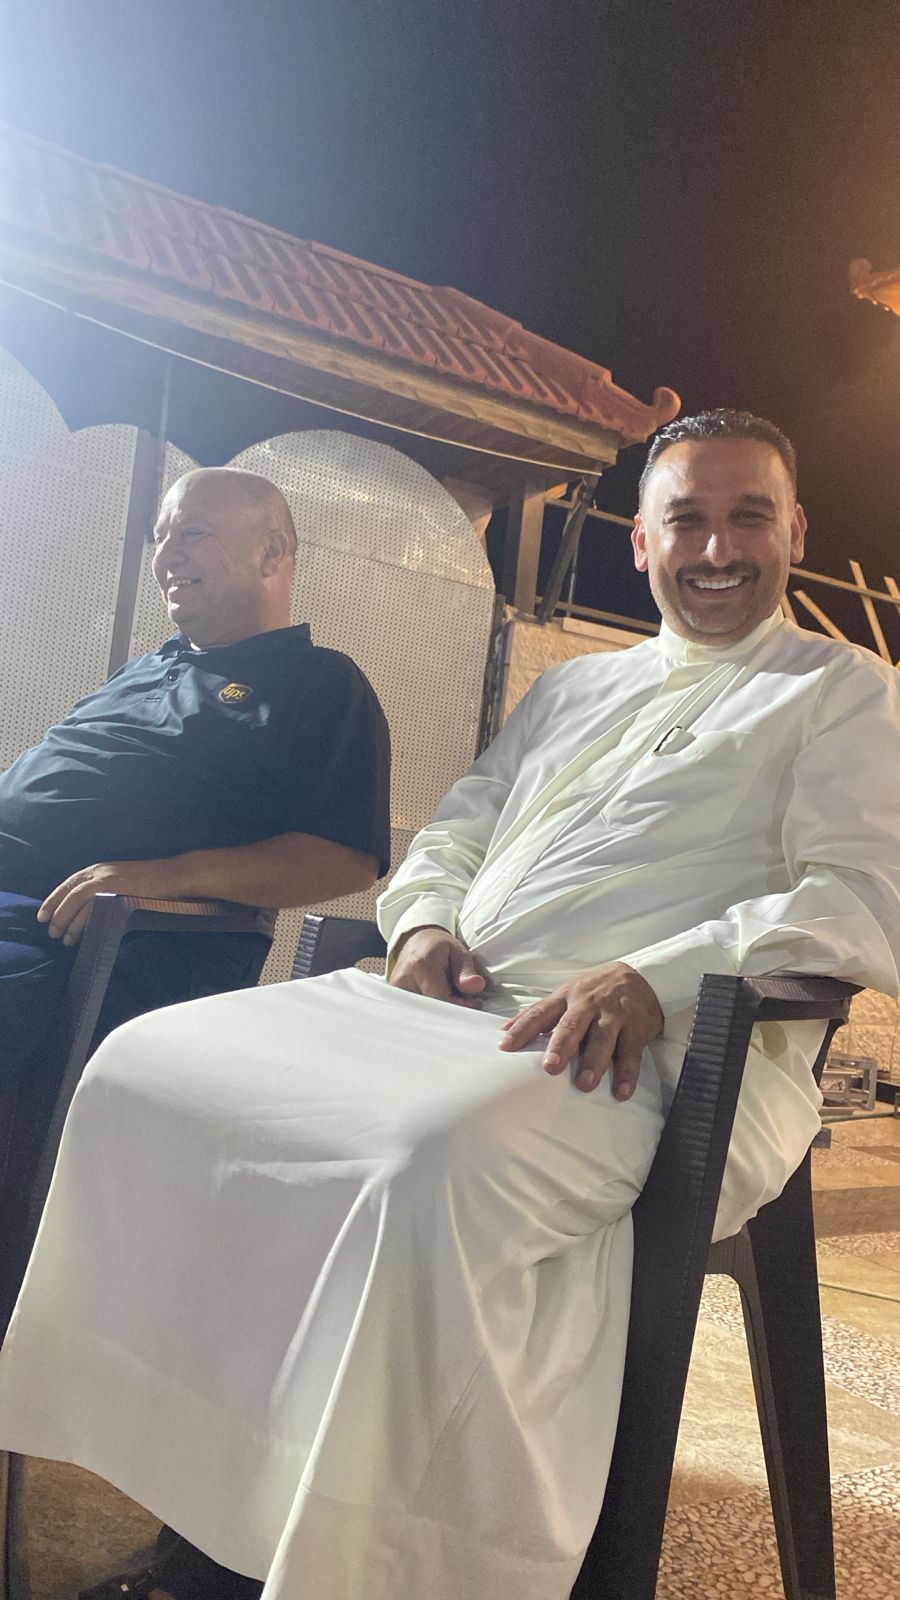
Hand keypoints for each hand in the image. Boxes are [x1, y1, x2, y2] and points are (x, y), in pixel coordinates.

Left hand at [37, 859, 177, 945]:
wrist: (172, 876)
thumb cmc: (149, 884)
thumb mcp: (121, 886)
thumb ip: (104, 899)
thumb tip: (89, 922)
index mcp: (97, 870)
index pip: (67, 885)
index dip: (52, 901)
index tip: (42, 917)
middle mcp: (99, 872)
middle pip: (69, 894)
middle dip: (58, 915)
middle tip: (52, 933)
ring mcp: (109, 880)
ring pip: (78, 901)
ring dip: (69, 921)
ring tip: (65, 939)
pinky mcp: (118, 890)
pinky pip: (96, 908)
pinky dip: (87, 923)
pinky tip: (84, 936)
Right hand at [389, 925, 486, 1005]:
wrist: (417, 940)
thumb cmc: (440, 947)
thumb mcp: (459, 953)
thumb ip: (467, 972)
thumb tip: (476, 986)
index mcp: (422, 965)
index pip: (443, 999)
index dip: (459, 1004)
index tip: (470, 999)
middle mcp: (404, 978)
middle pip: (432, 1009)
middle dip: (449, 1007)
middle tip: (457, 995)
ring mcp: (396, 988)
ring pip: (424, 1011)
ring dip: (439, 1007)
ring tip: (444, 991)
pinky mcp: (394, 994)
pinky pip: (415, 1009)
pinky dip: (428, 1006)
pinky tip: (433, 995)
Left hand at [499, 961, 662, 1097]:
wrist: (642, 977)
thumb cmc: (595, 992)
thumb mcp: (567, 994)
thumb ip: (539, 1013)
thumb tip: (504, 1029)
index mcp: (566, 997)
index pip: (540, 1012)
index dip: (523, 1029)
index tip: (506, 1047)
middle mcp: (588, 1005)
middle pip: (572, 1025)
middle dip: (561, 1046)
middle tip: (550, 1067)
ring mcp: (614, 1015)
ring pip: (602, 1039)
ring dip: (593, 1062)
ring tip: (584, 1084)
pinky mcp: (636, 1028)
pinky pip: (631, 1052)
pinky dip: (627, 1073)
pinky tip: (621, 1092)